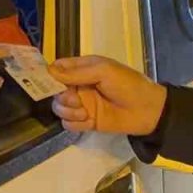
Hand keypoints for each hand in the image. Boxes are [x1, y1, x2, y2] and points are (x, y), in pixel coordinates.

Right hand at [48, 55, 166, 135]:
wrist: (147, 111)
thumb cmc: (128, 84)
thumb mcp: (104, 71)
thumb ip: (77, 73)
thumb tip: (50, 71)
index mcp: (83, 68)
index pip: (58, 69)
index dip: (49, 75)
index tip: (46, 83)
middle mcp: (79, 85)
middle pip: (54, 91)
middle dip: (61, 96)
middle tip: (76, 99)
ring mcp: (82, 104)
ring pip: (59, 108)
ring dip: (68, 110)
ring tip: (84, 112)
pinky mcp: (85, 121)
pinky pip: (67, 123)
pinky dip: (75, 123)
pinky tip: (89, 120)